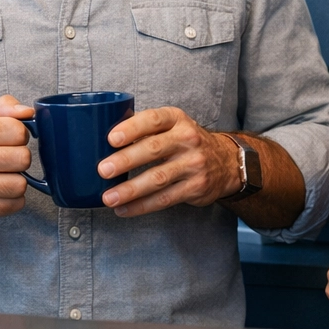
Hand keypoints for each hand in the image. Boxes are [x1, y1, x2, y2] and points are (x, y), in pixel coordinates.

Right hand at [0, 95, 34, 223]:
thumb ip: (4, 107)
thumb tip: (28, 113)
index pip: (18, 131)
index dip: (19, 135)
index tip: (9, 139)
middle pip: (23, 158)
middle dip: (19, 158)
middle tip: (5, 159)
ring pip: (21, 184)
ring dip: (16, 180)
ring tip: (1, 176)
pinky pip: (16, 204)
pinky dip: (12, 198)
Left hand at [96, 107, 239, 215]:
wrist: (225, 162)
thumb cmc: (186, 142)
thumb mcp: (173, 125)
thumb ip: (146, 128)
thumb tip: (103, 136)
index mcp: (177, 119)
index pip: (153, 119)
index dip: (132, 128)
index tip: (111, 138)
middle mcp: (188, 139)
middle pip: (153, 149)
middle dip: (126, 160)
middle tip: (103, 170)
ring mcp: (193, 164)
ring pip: (158, 178)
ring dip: (130, 190)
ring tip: (109, 197)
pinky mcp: (195, 187)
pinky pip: (165, 199)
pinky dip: (142, 206)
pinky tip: (124, 209)